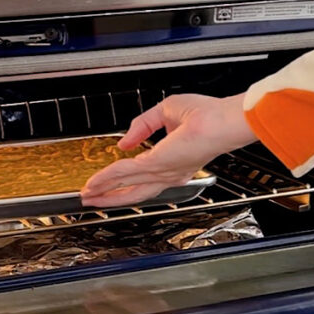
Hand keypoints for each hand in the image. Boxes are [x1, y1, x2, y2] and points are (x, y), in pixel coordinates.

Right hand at [80, 92, 254, 207]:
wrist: (224, 121)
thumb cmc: (209, 114)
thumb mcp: (168, 112)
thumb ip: (143, 125)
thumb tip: (124, 142)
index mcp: (175, 164)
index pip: (146, 179)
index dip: (125, 182)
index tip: (108, 183)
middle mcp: (169, 173)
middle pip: (134, 192)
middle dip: (110, 198)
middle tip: (93, 201)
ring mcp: (163, 172)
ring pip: (126, 186)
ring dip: (104, 192)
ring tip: (88, 195)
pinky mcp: (157, 164)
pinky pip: (125, 172)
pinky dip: (107, 178)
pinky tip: (95, 182)